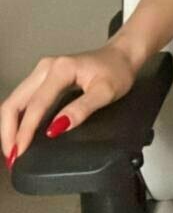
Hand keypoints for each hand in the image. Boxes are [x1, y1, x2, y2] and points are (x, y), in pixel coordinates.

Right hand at [0, 44, 136, 169]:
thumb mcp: (106, 92)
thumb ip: (81, 110)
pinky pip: (23, 99)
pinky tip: (20, 133)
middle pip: (14, 101)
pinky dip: (17, 118)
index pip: (35, 105)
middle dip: (8, 132)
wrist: (122, 55)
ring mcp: (42, 71)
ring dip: (10, 126)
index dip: (25, 131)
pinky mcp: (43, 77)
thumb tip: (56, 128)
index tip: (19, 153)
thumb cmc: (117, 70)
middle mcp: (46, 67)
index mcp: (60, 69)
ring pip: (15, 100)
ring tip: (13, 150)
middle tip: (12, 157)